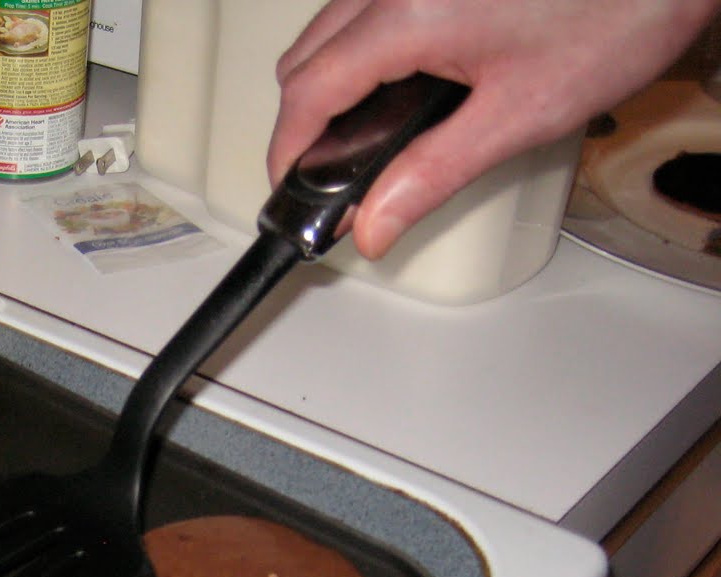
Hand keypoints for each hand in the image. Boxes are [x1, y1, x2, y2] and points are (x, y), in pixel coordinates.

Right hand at [267, 0, 720, 258]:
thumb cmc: (620, 10)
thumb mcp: (520, 115)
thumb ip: (432, 174)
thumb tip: (374, 224)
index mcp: (409, 15)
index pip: (309, 91)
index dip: (288, 150)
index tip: (290, 191)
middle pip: (306, 56)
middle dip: (305, 120)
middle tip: (330, 176)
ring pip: (332, 28)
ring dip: (333, 83)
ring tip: (368, 138)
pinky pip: (369, 8)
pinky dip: (364, 51)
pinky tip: (402, 86)